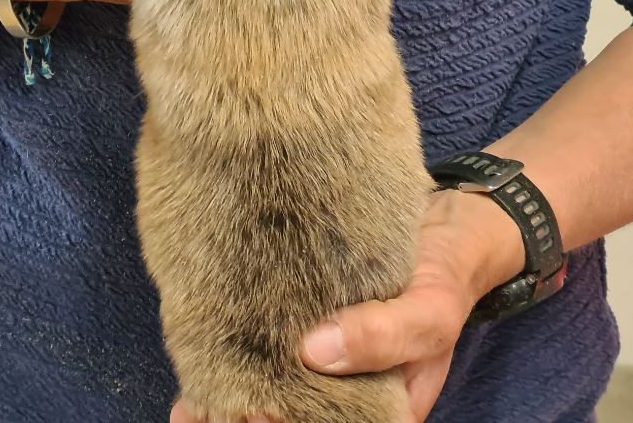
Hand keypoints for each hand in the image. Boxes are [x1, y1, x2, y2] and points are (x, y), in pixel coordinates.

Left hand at [169, 190, 523, 422]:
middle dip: (245, 416)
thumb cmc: (444, 279)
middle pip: (290, 414)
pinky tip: (199, 355)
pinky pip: (266, 341)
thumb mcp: (428, 313)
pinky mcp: (301, 318)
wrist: (441, 227)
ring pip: (270, 383)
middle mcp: (343, 388)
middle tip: (199, 413)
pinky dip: (234, 351)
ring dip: (229, 393)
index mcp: (378, 408)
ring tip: (188, 401)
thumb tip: (314, 352)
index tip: (248, 415)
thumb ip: (383, 336)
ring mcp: (319, 354)